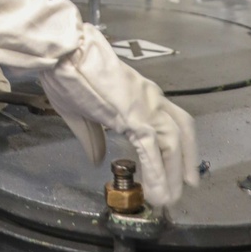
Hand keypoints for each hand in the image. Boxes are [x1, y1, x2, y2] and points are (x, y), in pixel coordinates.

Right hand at [40, 24, 198, 206]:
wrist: (63, 54)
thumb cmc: (67, 74)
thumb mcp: (79, 110)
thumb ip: (93, 137)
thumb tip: (96, 159)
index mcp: (138, 95)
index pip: (168, 121)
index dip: (176, 146)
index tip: (177, 167)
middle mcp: (149, 98)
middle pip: (181, 130)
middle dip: (186, 160)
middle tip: (186, 186)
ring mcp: (144, 105)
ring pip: (172, 142)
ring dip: (174, 172)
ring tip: (169, 197)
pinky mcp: (133, 115)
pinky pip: (151, 148)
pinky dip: (157, 172)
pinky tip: (157, 190)